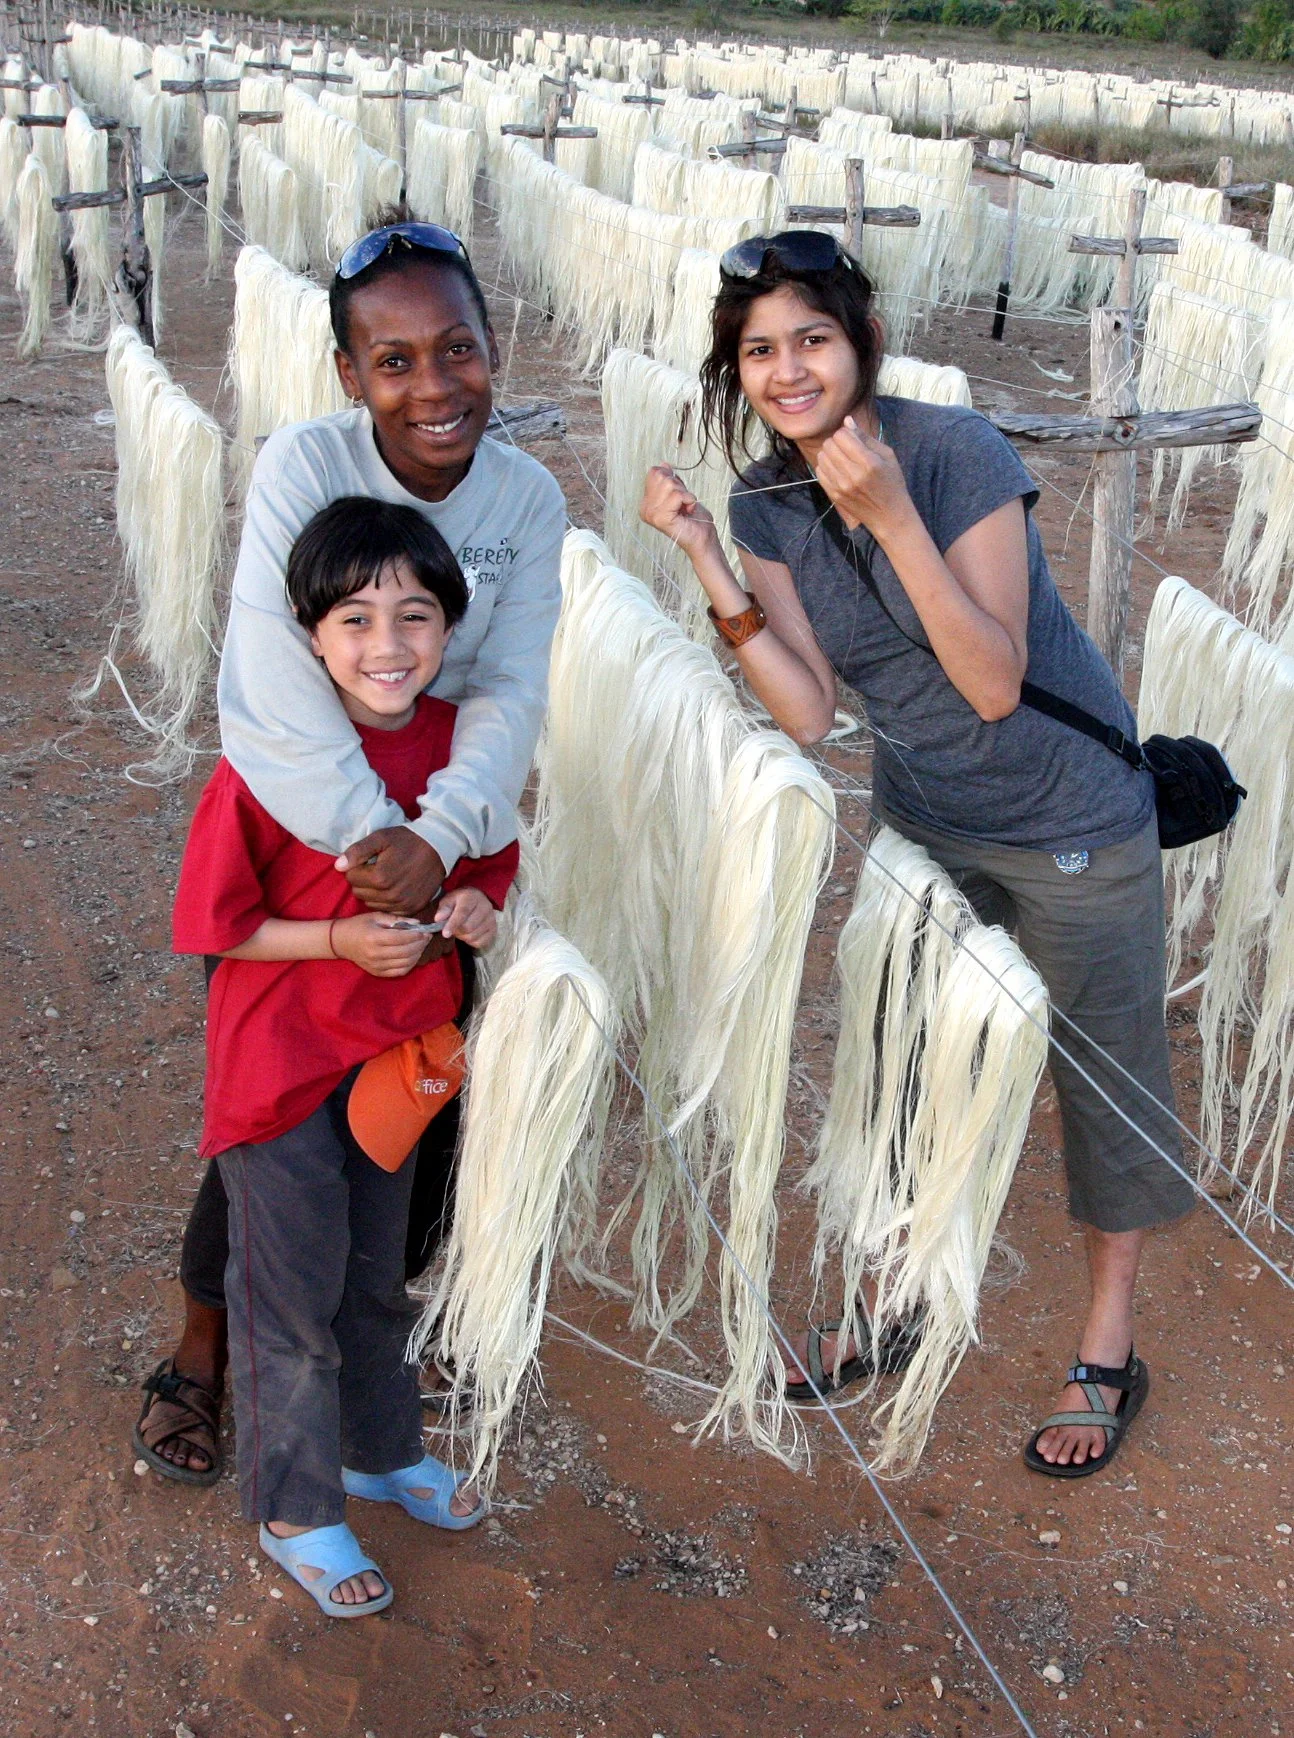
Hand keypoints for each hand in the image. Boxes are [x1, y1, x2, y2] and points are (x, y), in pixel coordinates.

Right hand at [330, 913, 431, 977]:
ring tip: (421, 945)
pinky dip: (410, 964)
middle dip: (420, 944)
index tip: (425, 930)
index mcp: (374, 938)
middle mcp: (375, 954)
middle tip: (427, 937)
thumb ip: (397, 920)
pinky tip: (413, 955)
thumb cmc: (359, 925)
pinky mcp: (377, 972)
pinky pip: (399, 971)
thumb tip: (417, 923)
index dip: (416, 935)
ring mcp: (376, 966)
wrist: (341, 942)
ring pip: (405, 963)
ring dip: (417, 954)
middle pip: (405, 951)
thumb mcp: (376, 917)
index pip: (401, 938)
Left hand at [337, 828, 445, 915]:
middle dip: (364, 881)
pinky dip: (388, 900)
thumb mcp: (380, 838)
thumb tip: (338, 866)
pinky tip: (396, 887)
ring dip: (374, 892)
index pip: (351, 878)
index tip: (369, 860)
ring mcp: (402, 904)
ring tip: (387, 877)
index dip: (357, 867)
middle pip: (359, 893)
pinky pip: (388, 910)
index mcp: (379, 877)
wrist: (438, 847)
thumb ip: (357, 852)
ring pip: (372, 903)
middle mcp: (390, 895)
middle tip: (378, 868)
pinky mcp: (412, 908)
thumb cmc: (407, 840)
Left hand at [434, 887, 497, 950]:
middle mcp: (485, 907)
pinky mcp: (494, 930)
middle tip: (453, 928)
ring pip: (473, 936)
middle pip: (468, 927)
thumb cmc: (460, 901)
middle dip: (457, 931)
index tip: (445, 934)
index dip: (453, 924)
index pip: (463, 913)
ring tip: (461, 929)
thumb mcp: (449, 900)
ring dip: (463, 937)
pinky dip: (471, 942)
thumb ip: (443, 909)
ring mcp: (491, 920)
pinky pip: (480, 943)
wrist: (477, 900)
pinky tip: (469, 934)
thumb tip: (438, 919)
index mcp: (472, 897)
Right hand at [639, 465, 718, 558]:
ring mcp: (651, 514)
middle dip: (678, 486)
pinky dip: (688, 500)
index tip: (679, 497)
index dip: (671, 479)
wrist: (703, 538)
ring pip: (669, 484)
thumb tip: (663, 464)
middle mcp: (645, 509)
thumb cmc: (694, 519)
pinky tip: (688, 511)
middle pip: (660, 475)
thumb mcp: (682, 493)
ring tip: (685, 508)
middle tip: (683, 503)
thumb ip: (671, 481)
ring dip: (684, 494)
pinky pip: (677, 495)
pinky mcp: (661, 518)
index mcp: (647, 503)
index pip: (654, 473)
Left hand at [815, 417, 913, 538]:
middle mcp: (853, 475)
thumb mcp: (887, 456)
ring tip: (842, 459)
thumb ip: (865, 437)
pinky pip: (819, 471)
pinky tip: (837, 469)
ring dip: (830, 453)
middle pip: (829, 444)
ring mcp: (841, 486)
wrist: (889, 515)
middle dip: (837, 442)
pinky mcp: (834, 495)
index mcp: (869, 462)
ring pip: (822, 456)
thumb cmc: (891, 482)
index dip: (846, 433)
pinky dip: (826, 466)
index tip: (853, 439)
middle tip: (847, 448)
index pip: (842, 435)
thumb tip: (847, 420)